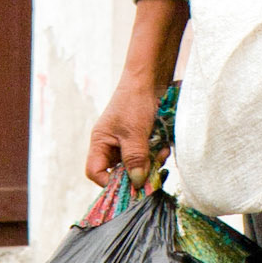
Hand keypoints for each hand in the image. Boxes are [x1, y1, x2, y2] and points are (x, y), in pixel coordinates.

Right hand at [85, 0, 188, 186]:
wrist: (152, 77)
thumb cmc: (135, 101)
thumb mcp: (134, 133)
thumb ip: (135, 159)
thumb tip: (136, 183)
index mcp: (101, 142)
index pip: (96, 172)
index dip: (109, 183)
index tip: (131, 184)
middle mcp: (112, 144)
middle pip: (119, 172)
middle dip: (137, 172)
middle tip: (153, 169)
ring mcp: (127, 142)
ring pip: (137, 165)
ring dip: (151, 163)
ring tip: (162, 152)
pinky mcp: (143, 138)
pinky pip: (148, 156)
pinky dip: (157, 154)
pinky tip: (165, 146)